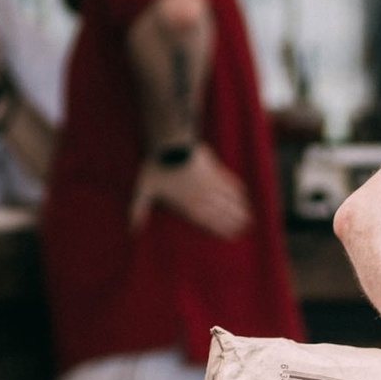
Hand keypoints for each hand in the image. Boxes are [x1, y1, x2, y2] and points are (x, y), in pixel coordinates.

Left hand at [131, 142, 255, 239]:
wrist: (169, 143)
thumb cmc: (155, 167)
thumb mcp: (143, 190)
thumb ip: (138, 210)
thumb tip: (131, 229)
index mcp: (188, 205)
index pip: (209, 221)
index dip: (222, 229)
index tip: (233, 236)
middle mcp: (202, 197)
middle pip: (222, 212)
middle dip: (235, 221)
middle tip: (246, 228)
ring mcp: (210, 183)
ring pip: (229, 200)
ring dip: (240, 209)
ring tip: (249, 217)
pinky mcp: (214, 168)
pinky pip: (229, 182)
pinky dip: (237, 189)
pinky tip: (243, 194)